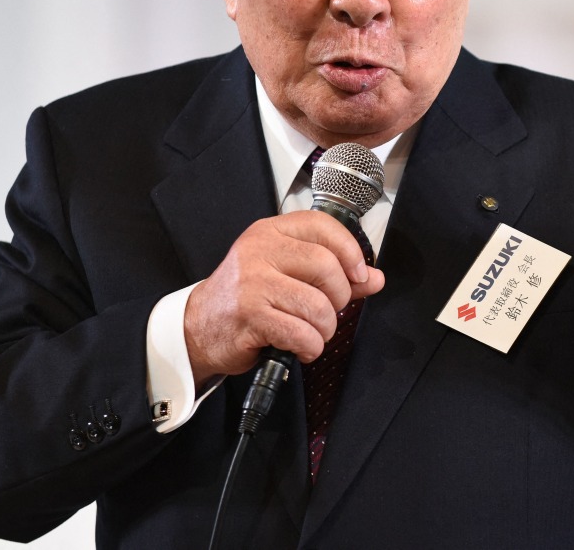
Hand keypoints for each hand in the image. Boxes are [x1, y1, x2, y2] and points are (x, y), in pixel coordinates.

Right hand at [183, 211, 384, 386]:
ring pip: (317, 305)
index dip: (350, 251)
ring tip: (312, 333)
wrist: (199, 328)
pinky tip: (300, 347)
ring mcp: (252, 282)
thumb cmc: (246, 298)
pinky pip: (301, 333)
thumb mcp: (287, 274)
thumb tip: (374, 279)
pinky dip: (310, 347)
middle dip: (338, 297)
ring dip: (324, 329)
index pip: (322, 227)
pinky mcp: (249, 316)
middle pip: (325, 266)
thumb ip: (334, 274)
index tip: (359, 275)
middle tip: (328, 311)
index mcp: (271, 231)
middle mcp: (260, 251)